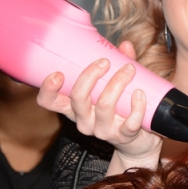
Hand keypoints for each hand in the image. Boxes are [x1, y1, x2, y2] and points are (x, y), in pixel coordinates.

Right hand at [36, 42, 161, 167]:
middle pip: (78, 98)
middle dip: (90, 75)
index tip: (58, 73)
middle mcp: (84, 121)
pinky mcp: (124, 137)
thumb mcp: (114, 86)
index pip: (50, 102)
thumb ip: (118, 63)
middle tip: (104, 62)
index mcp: (74, 108)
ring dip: (117, 83)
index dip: (48, 89)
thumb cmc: (121, 109)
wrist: (138, 143)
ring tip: (129, 69)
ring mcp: (103, 130)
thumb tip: (125, 45)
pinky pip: (130, 122)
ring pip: (104, 105)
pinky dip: (137, 106)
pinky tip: (140, 94)